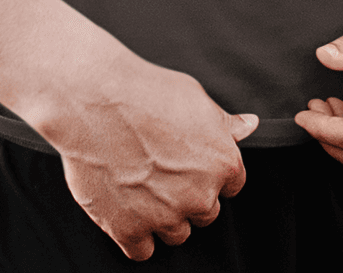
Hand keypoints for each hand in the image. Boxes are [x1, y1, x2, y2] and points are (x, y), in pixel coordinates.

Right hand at [43, 58, 258, 260]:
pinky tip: (128, 208)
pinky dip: (136, 234)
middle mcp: (199, 195)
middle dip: (189, 194)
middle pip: (205, 212)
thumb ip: (223, 122)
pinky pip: (142, 251)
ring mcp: (164, 217)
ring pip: (176, 233)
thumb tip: (247, 125)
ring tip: (143, 185)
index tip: (192, 162)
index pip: (231, 184)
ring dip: (164, 216)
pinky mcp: (129, 230)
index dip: (211, 172)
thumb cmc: (145, 92)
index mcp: (222, 163)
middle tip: (164, 170)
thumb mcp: (195, 97)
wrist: (95, 100)